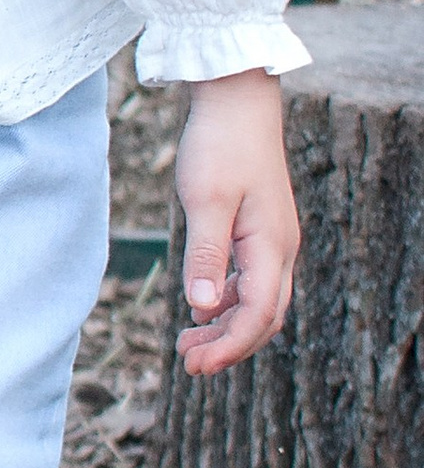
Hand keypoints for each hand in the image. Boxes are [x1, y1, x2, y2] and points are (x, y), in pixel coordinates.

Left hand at [172, 69, 299, 376]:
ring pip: (258, 301)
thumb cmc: (219, 146)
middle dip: (229, 346)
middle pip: (263, 318)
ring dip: (226, 326)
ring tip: (187, 342)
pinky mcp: (259, 231)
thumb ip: (205, 256)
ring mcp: (272, 241)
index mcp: (271, 247)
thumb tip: (201, 307)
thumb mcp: (205, 201)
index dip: (227, 347)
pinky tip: (201, 305)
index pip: (257, 316)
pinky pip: (251, 281)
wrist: (236, 102)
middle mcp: (280, 249)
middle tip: (188, 363)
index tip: (193, 365)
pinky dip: (228, 302)